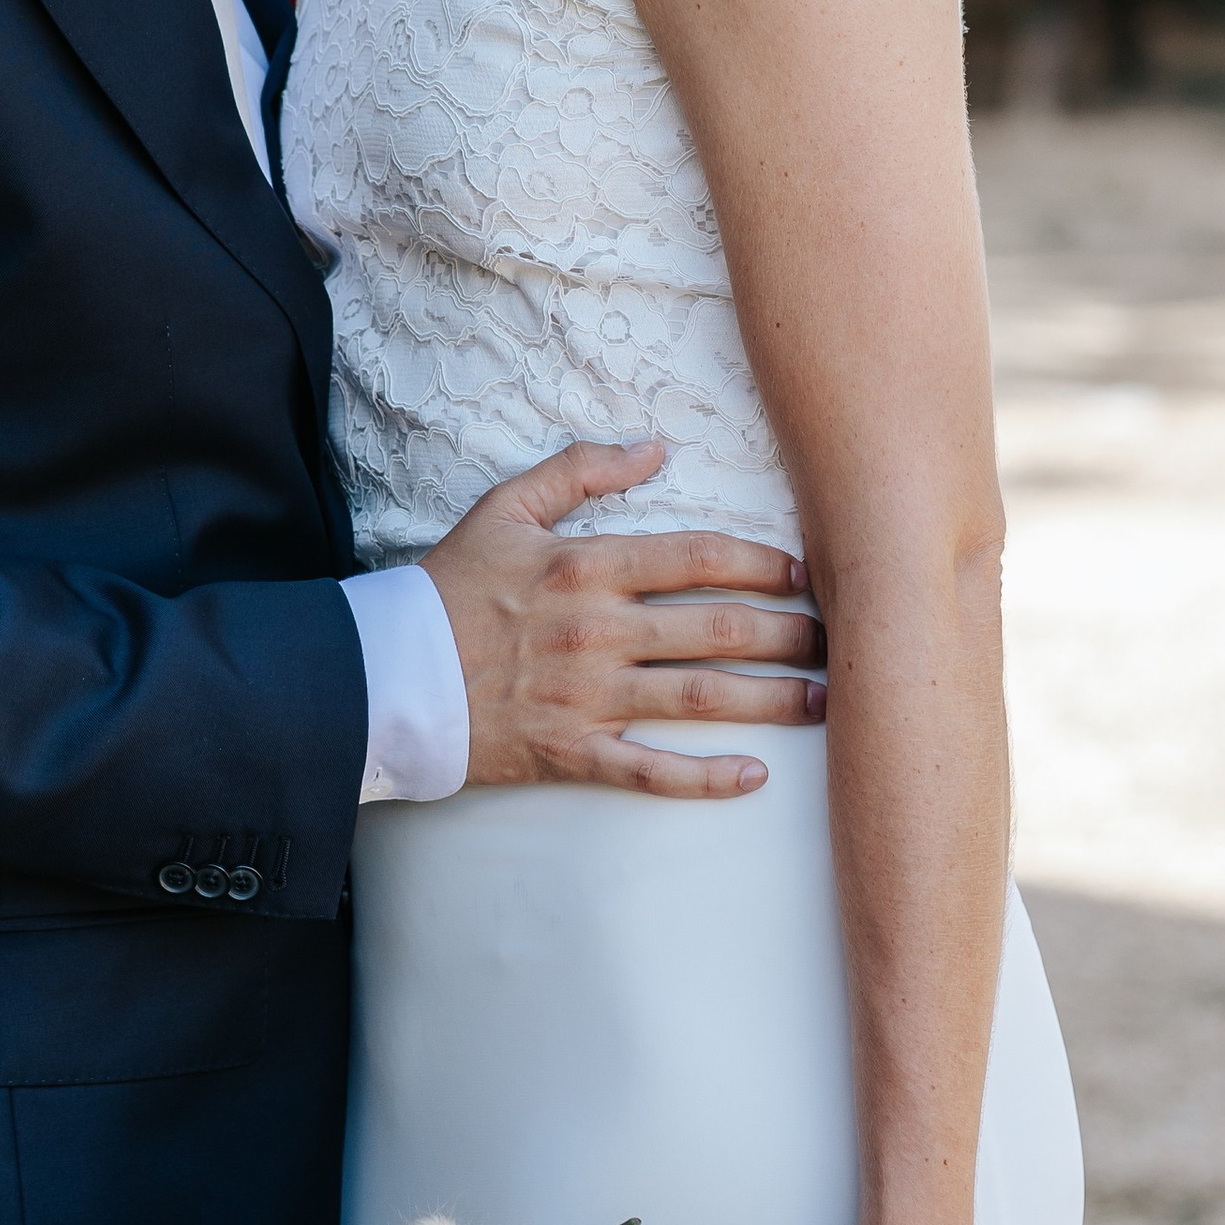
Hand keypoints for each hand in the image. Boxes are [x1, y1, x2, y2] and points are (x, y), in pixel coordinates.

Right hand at [418, 438, 823, 798]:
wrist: (385, 673)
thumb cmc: (448, 586)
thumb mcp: (505, 508)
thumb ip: (580, 470)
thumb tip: (654, 446)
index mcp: (587, 565)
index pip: (700, 558)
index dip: (764, 563)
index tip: (804, 572)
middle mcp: (598, 631)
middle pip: (719, 630)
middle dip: (790, 635)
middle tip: (838, 641)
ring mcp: (588, 696)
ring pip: (703, 699)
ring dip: (774, 701)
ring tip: (826, 702)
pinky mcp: (571, 752)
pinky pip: (652, 771)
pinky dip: (707, 778)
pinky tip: (755, 776)